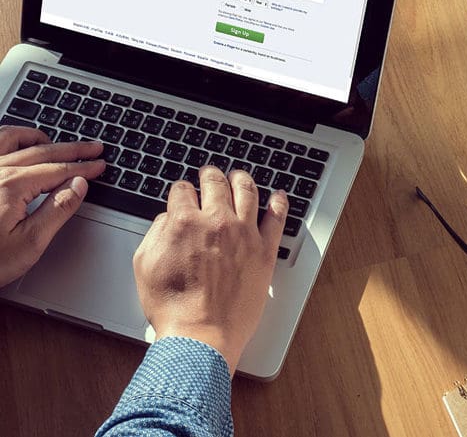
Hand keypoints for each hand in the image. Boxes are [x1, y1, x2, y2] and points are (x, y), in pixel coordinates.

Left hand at [0, 126, 104, 286]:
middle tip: (93, 147)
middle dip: (72, 148)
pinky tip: (12, 145)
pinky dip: (6, 139)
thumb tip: (79, 185)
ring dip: (37, 137)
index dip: (83, 167)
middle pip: (41, 151)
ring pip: (10, 138)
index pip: (58, 170)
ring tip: (53, 141)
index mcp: (12, 186)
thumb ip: (57, 210)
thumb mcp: (29, 243)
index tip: (99, 165)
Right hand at [133, 165, 287, 374]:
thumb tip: (166, 219)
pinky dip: (278, 203)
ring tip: (239, 176)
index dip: (181, 190)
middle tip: (210, 174)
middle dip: (210, 175)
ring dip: (241, 179)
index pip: (182, 190)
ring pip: (247, 191)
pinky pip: (277, 218)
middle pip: (215, 183)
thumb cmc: (173, 307)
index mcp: (184, 222)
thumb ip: (155, 234)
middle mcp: (216, 221)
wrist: (201, 335)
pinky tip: (278, 196)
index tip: (184, 193)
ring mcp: (244, 233)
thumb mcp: (145, 265)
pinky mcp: (264, 250)